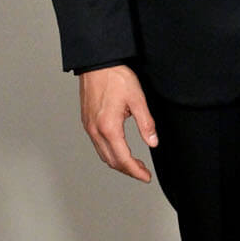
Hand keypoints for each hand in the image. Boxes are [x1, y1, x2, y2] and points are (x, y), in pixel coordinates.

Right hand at [79, 65, 157, 181]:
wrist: (97, 62)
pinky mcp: (86, 121)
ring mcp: (89, 127)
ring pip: (103, 154)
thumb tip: (153, 142)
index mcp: (109, 127)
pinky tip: (119, 148)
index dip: (136, 171)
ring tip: (134, 163)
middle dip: (128, 170)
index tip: (146, 177)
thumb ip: (146, 123)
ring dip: (118, 162)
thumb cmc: (116, 77)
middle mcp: (95, 130)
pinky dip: (109, 152)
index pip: (123, 159)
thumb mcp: (137, 99)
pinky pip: (97, 145)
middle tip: (143, 172)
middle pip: (111, 161)